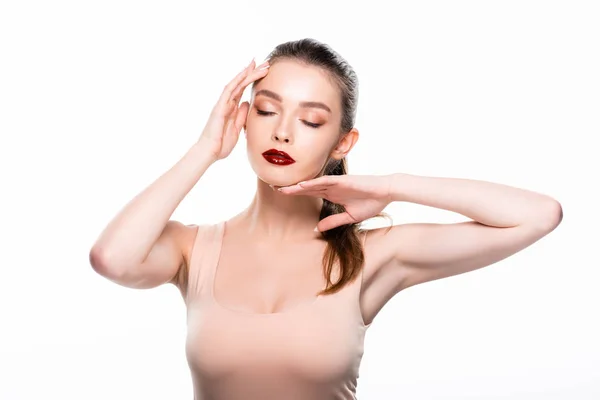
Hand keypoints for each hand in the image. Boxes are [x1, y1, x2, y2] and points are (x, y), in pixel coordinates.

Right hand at [198, 59, 269, 160]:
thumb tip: (248, 103)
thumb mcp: (238, 128)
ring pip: (236, 83)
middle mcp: (226, 103)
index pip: (243, 90)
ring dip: (247, 73)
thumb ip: (242, 115)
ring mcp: (222, 103)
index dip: (253, 80)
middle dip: (253, 72)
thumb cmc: (221, 144)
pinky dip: (237, 80)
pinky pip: (229, 90)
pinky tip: (245, 72)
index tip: (264, 71)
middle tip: (266, 63)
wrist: (210, 152)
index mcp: (231, 108)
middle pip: (241, 83)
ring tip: (258, 63)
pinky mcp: (219, 107)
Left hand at [278, 174, 392, 231]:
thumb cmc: (370, 203)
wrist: (386, 193)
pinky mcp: (343, 181)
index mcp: (331, 194)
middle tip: (273, 188)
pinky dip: (313, 182)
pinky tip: (302, 185)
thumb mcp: (349, 217)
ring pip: (312, 183)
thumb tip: (317, 228)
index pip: (309, 193)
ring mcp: (336, 183)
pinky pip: (325, 181)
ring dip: (297, 186)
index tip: (280, 195)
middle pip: (306, 187)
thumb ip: (333, 221)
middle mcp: (331, 187)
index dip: (295, 194)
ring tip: (282, 188)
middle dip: (290, 189)